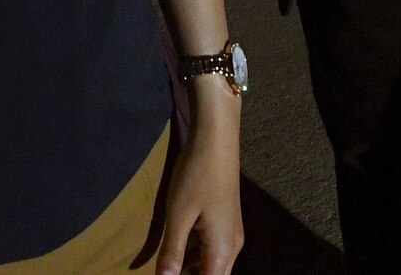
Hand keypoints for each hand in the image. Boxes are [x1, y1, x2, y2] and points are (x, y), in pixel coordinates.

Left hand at [157, 87, 243, 274]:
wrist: (217, 138)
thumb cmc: (196, 175)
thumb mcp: (178, 216)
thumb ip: (171, 253)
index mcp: (222, 250)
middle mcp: (233, 246)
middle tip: (168, 271)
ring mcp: (233, 232)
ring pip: (216, 266)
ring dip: (194, 270)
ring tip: (170, 265)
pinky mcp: (228, 221)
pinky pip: (216, 251)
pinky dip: (199, 256)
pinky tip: (180, 248)